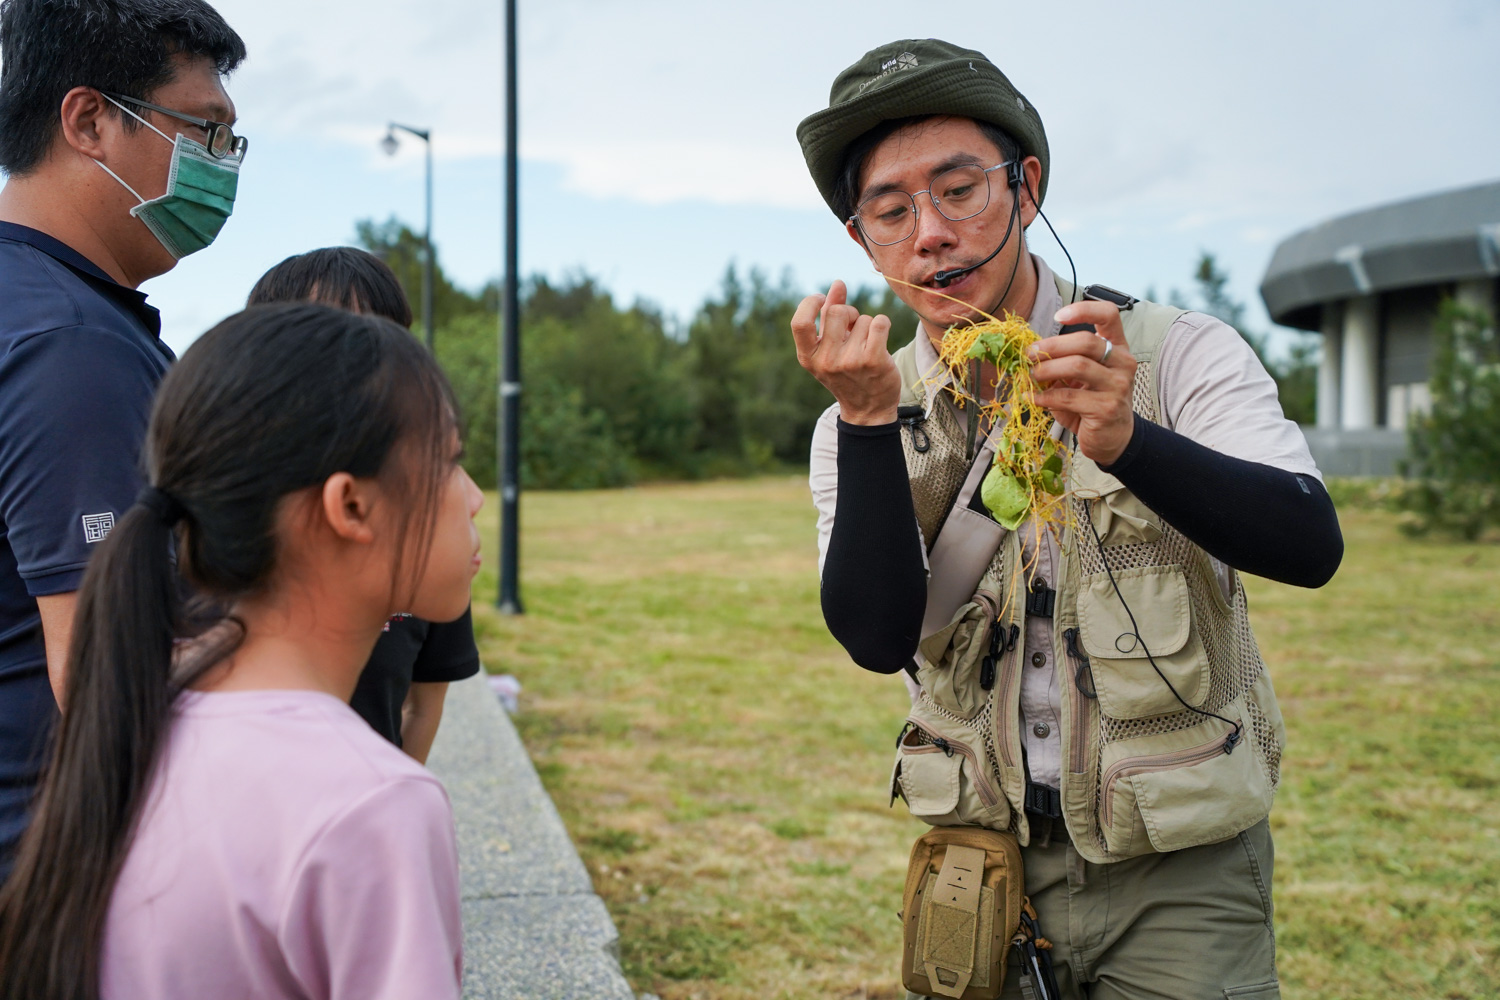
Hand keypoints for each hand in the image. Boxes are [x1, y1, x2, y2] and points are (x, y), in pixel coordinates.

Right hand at [790, 280, 900, 425]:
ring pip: (862, 319)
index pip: (799, 322)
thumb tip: (838, 283)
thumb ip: (829, 315)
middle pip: (836, 311)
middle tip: (852, 326)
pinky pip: (879, 322)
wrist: (868, 410)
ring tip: (866, 344)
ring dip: (867, 326)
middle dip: (848, 312)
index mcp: (808, 358)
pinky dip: (882, 325)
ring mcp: (850, 362)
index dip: (810, 303)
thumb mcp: (830, 348)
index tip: (821, 299)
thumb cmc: (847, 373)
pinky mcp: (873, 361)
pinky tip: (879, 340)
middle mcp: (826, 361)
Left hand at [1027, 300, 1136, 465]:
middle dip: (1052, 346)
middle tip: (1029, 354)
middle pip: (1086, 341)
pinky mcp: (1107, 408)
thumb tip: (1031, 352)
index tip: (1058, 317)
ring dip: (1047, 369)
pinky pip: (1068, 396)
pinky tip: (1033, 398)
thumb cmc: (1092, 402)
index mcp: (1117, 347)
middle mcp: (1122, 362)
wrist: (1112, 437)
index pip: (1109, 315)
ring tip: (1031, 375)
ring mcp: (1118, 385)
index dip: (1084, 310)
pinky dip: (1045, 396)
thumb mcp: (1080, 378)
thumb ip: (1064, 361)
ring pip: (1078, 366)